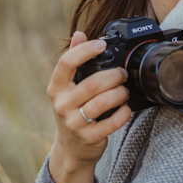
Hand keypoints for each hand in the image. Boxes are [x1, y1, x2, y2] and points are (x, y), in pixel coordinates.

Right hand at [46, 32, 132, 182]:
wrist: (71, 149)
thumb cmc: (73, 112)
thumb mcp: (68, 88)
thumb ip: (74, 62)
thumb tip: (79, 33)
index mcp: (56, 88)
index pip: (66, 63)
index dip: (85, 50)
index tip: (101, 44)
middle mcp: (62, 104)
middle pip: (92, 83)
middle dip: (113, 75)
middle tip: (122, 73)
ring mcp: (74, 122)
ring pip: (102, 102)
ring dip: (120, 93)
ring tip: (125, 90)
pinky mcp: (88, 137)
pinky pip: (111, 122)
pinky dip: (123, 113)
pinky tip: (125, 108)